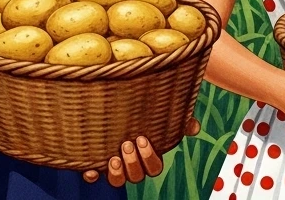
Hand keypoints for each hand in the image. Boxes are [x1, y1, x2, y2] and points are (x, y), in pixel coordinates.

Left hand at [83, 119, 198, 185]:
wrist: (112, 102)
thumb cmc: (141, 109)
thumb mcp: (158, 111)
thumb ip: (177, 118)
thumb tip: (194, 127)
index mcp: (148, 154)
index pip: (154, 167)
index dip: (149, 158)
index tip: (143, 139)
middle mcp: (132, 163)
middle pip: (137, 176)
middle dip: (133, 163)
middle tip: (127, 144)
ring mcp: (114, 163)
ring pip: (117, 181)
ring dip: (116, 174)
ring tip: (113, 158)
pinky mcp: (96, 160)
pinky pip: (94, 175)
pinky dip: (92, 174)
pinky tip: (90, 170)